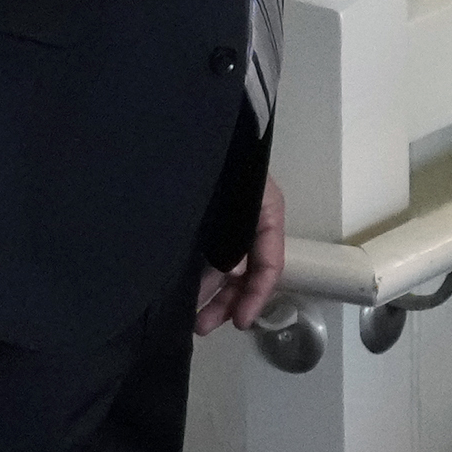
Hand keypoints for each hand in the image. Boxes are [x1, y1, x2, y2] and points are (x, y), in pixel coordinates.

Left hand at [196, 175, 285, 335]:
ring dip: (210, 294)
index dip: (257, 295)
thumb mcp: (242, 199)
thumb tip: (230, 276)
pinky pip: (203, 256)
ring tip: (191, 319)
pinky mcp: (200, 222)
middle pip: (244, 272)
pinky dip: (197, 277)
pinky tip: (182, 294)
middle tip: (204, 326)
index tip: (240, 322)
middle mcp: (247, 221)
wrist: (187, 125)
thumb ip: (237, 238)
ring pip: (222, 268)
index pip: (269, 264)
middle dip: (228, 302)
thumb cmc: (223, 159)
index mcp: (266, 213)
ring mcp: (222, 222)